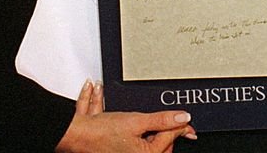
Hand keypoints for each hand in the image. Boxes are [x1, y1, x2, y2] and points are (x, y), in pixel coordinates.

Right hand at [56, 80, 196, 152]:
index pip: (171, 136)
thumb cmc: (102, 132)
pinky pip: (142, 145)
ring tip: (152, 123)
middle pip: (164, 144)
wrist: (79, 135)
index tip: (186, 118)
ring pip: (154, 144)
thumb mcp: (137, 120)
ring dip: (156, 132)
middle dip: (167, 131)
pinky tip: (141, 126)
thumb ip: (162, 119)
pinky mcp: (127, 151)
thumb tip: (183, 117)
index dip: (180, 125)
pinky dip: (145, 134)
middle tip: (173, 120)